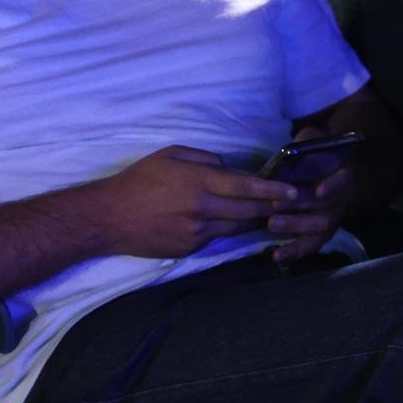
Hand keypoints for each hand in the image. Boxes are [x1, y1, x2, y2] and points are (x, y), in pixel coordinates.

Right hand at [88, 146, 296, 258]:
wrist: (107, 218)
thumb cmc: (138, 180)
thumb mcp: (170, 155)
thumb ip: (205, 159)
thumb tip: (229, 169)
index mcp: (198, 182)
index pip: (246, 187)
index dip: (273, 190)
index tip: (294, 191)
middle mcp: (202, 209)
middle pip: (249, 211)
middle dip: (273, 208)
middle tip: (293, 205)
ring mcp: (196, 232)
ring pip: (237, 227)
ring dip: (255, 221)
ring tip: (273, 214)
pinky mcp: (189, 248)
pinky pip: (218, 237)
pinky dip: (229, 230)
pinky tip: (238, 224)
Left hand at [266, 126, 359, 263]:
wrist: (321, 171)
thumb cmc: (313, 154)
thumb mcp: (312, 141)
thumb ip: (306, 144)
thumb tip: (293, 152)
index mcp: (343, 174)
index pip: (342, 181)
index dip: (333, 186)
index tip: (320, 190)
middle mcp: (342, 199)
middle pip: (326, 207)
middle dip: (301, 207)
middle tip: (275, 207)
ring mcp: (332, 217)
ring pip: (320, 228)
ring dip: (295, 227)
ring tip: (271, 224)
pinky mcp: (320, 233)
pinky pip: (311, 245)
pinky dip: (295, 251)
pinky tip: (277, 255)